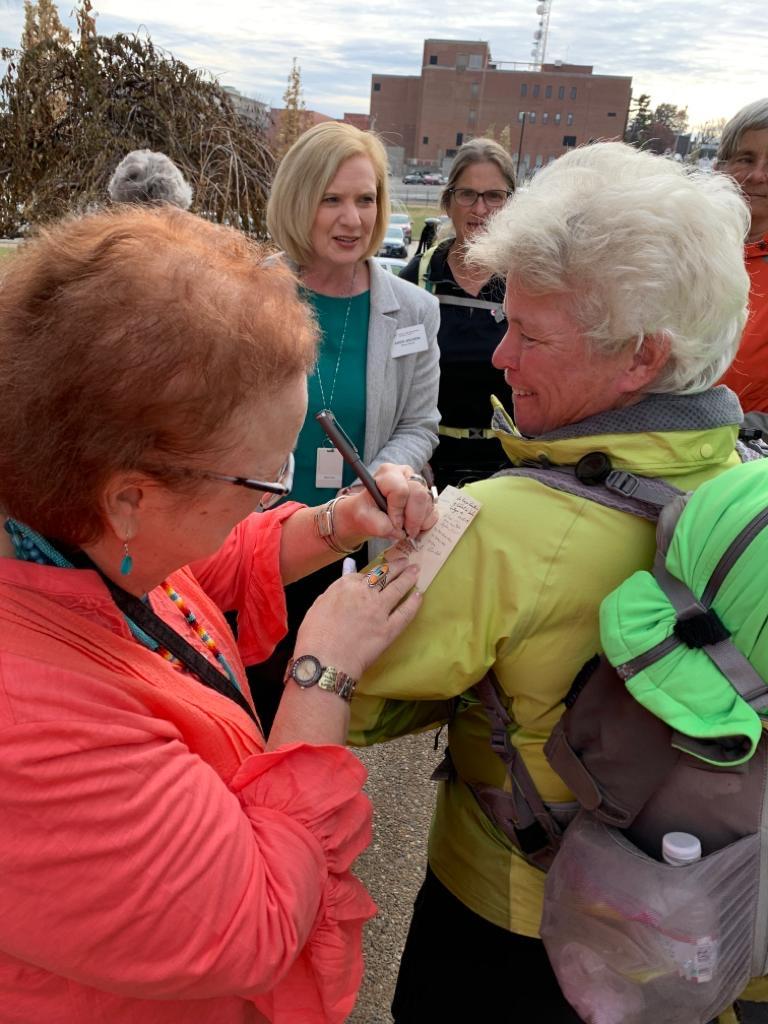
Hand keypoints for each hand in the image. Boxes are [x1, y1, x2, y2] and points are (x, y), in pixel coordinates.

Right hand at [294, 559, 421, 678]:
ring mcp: (380, 610)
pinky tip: (419, 595)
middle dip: (397, 566)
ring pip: (398, 588)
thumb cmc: (314, 635)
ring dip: (408, 577)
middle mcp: (366, 593)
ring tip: (416, 570)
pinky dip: (413, 603)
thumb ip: (336, 588)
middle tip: (405, 561)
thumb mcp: (318, 604)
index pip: (364, 574)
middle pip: (385, 575)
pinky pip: (406, 613)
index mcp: (346, 585)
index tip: (380, 571)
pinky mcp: (390, 629)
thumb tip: (347, 572)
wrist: (325, 660)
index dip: (374, 573)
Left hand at [335, 464, 437, 546]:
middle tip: (405, 531)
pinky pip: (434, 512)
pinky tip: (413, 526)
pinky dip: (425, 524)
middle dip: (413, 518)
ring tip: (405, 528)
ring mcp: (419, 485)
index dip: (397, 511)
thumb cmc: (366, 512)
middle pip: (419, 494)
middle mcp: (406, 475)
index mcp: (388, 474)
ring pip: (428, 504)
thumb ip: (380, 525)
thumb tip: (399, 531)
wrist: (371, 514)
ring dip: (418, 523)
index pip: (400, 490)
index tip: (393, 523)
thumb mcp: (363, 517)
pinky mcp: (427, 498)